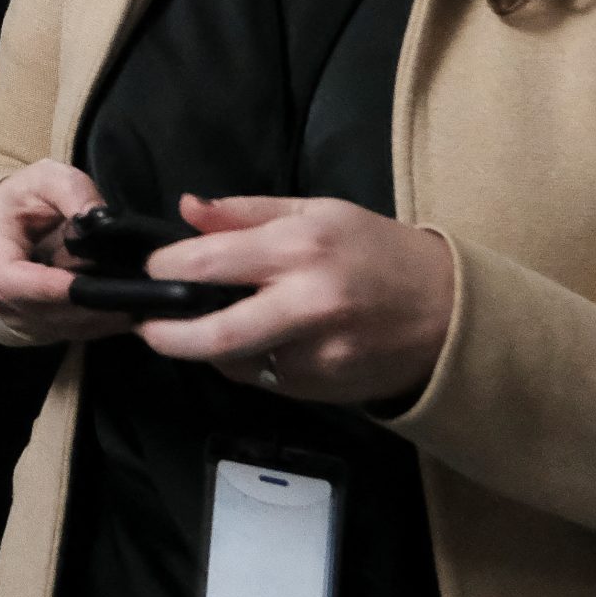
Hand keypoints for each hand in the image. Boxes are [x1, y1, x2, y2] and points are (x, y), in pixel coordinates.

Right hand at [0, 159, 131, 344]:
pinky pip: (71, 332)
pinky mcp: (35, 326)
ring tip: (136, 299)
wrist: (7, 218)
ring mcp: (14, 314)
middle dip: (89, 304)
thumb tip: (98, 219)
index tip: (95, 286)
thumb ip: (72, 191)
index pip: (16, 282)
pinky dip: (100, 323)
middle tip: (134, 293)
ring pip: (61, 326)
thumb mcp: (48, 177)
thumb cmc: (27, 197)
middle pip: (43, 311)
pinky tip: (125, 308)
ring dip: (99, 316)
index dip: (55, 288)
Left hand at [137, 194, 455, 406]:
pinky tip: (263, 342)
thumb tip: (187, 208)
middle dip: (165, 334)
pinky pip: (267, 378)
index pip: (210, 263)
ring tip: (206, 326)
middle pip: (215, 334)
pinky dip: (252, 362)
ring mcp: (318, 354)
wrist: (451, 313)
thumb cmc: (378, 252)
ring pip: (237, 362)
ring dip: (210, 348)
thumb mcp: (317, 212)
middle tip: (144, 326)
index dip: (165, 269)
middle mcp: (308, 304)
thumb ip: (245, 212)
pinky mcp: (326, 389)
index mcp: (300, 249)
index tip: (151, 269)